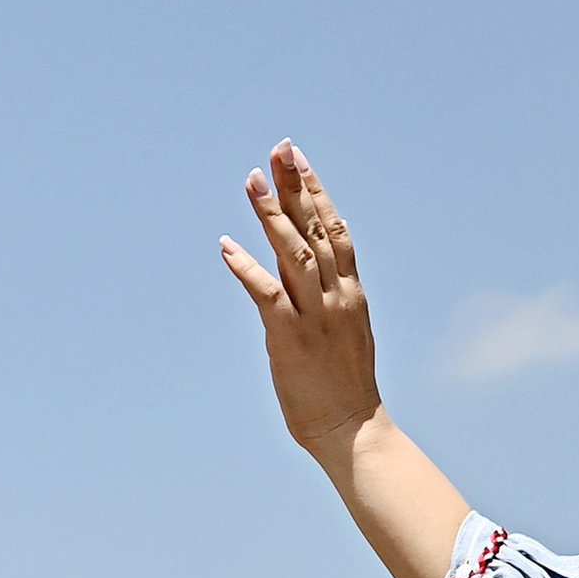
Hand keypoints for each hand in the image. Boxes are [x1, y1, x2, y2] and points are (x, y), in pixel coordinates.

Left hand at [222, 143, 379, 459]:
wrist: (351, 429)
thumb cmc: (345, 385)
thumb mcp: (345, 329)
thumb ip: (328, 296)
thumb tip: (306, 271)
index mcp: (351, 291)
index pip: (334, 228)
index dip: (316, 191)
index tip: (299, 159)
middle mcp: (337, 295)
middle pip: (315, 228)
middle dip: (296, 185)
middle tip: (279, 148)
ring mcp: (316, 315)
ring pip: (294, 253)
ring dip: (271, 215)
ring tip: (251, 181)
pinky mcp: (291, 338)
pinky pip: (267, 295)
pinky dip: (247, 268)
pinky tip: (227, 245)